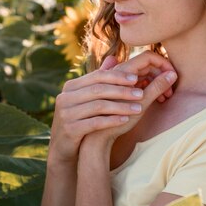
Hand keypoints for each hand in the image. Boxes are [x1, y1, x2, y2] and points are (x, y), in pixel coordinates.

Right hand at [48, 51, 176, 162]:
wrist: (64, 148)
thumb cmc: (80, 119)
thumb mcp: (87, 98)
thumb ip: (99, 79)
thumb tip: (114, 58)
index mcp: (70, 87)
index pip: (96, 76)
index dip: (117, 76)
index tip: (136, 79)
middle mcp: (65, 97)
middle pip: (98, 90)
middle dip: (122, 91)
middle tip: (140, 93)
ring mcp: (66, 113)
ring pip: (98, 106)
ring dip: (121, 106)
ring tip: (139, 108)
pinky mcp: (70, 129)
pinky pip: (95, 123)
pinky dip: (112, 120)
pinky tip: (126, 120)